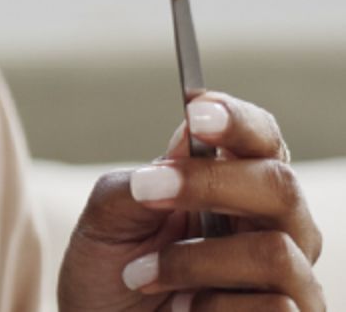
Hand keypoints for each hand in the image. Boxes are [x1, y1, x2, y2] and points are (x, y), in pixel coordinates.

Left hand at [57, 91, 323, 310]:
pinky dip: (211, 307)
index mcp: (238, 185)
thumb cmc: (116, 272)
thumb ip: (139, 183)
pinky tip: (185, 311)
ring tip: (144, 275)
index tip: (195, 110)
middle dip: (210, 183)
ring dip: (195, 262)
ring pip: (275, 252)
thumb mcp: (107, 220)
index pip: (261, 139)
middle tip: (147, 191)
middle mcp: (279, 227)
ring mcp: (294, 280)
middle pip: (281, 185)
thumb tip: (181, 147)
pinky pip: (274, 308)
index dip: (236, 119)